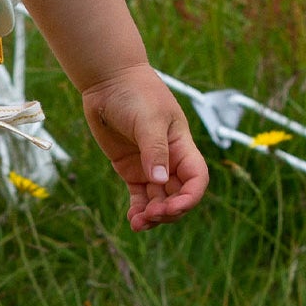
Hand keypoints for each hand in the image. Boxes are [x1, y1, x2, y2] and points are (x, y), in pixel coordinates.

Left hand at [81, 64, 208, 230]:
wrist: (109, 82)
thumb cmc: (135, 94)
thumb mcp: (148, 120)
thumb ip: (154, 150)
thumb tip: (160, 180)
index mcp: (182, 147)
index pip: (196, 179)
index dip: (190, 197)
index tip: (172, 208)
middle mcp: (169, 159)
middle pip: (178, 195)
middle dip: (168, 210)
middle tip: (151, 216)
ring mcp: (150, 165)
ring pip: (159, 199)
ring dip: (153, 215)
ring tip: (138, 224)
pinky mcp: (131, 168)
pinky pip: (140, 195)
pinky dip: (138, 209)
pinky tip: (133, 220)